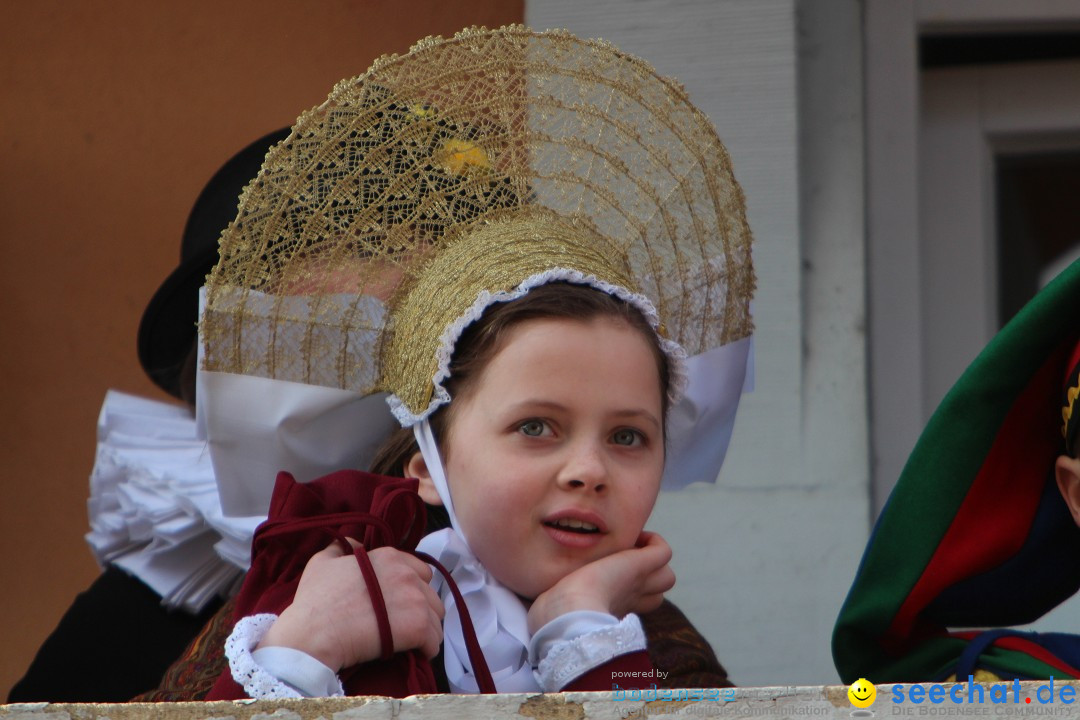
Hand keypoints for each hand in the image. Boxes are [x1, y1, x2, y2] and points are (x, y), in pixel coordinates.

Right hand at [258, 540, 443, 670]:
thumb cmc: (315, 601)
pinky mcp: (417, 627)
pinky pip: (434, 641)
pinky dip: (427, 649)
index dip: (411, 588)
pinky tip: (416, 653)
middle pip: (431, 594)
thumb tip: (354, 542)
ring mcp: (414, 599)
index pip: (419, 571)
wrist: (313, 634)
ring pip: (436, 618)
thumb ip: (343, 547)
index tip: (399, 603)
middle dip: (421, 608)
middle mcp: (406, 574)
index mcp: (388, 557)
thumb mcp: (323, 561)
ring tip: (411, 641)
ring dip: (426, 629)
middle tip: (404, 623)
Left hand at [526, 531, 674, 633]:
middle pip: (658, 592)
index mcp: (612, 608)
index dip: (630, 589)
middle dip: (646, 577)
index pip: (637, 603)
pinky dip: (654, 542)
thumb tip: (543, 602)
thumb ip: (557, 602)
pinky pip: (664, 551)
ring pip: (666, 576)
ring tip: (630, 550)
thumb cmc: (555, 614)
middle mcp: (630, 598)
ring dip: (652, 561)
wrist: (566, 612)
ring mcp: (637, 582)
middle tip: (623, 561)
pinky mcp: (639, 566)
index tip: (610, 578)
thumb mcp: (558, 605)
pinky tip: (635, 539)